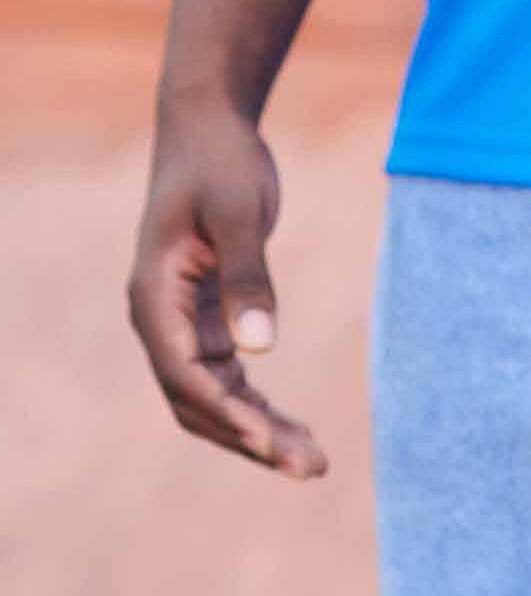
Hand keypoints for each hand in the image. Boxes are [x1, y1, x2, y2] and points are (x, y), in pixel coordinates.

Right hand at [128, 97, 327, 478]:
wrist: (210, 127)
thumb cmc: (220, 162)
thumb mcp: (241, 213)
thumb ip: (248, 278)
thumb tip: (260, 351)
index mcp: (154, 299)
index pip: (186, 376)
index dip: (230, 414)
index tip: (271, 442)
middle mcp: (161, 321)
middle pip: (200, 401)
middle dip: (251, 438)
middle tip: (310, 468)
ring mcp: (184, 324)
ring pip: (215, 397)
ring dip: (257, 429)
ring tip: (311, 461)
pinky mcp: (210, 318)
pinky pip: (229, 376)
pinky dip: (258, 403)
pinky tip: (292, 429)